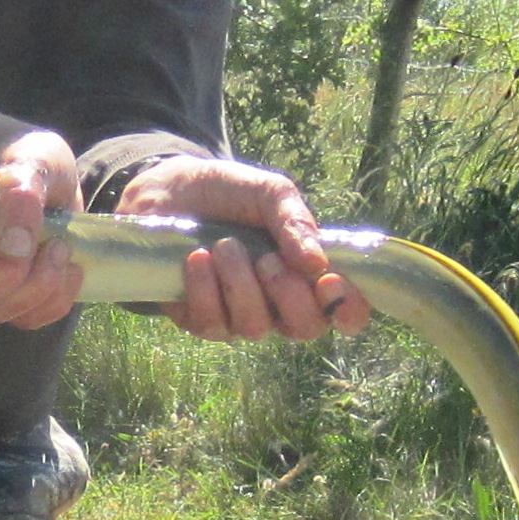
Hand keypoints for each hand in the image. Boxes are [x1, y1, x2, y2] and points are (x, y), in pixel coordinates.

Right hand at [0, 111, 85, 330]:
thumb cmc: (20, 157)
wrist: (41, 170)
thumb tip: (14, 248)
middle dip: (9, 276)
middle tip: (48, 240)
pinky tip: (72, 268)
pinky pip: (29, 319)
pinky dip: (57, 299)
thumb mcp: (29, 159)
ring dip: (40, 285)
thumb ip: (20, 193)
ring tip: (63, 246)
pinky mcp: (11, 300)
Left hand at [115, 157, 370, 343]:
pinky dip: (206, 289)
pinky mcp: (199, 319)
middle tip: (267, 258)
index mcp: (308, 274)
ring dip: (241, 284)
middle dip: (289, 295)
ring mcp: (239, 315)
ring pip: (254, 328)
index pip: (345, 311)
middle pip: (304, 328)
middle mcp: (279, 303)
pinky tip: (197, 258)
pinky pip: (211, 324)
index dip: (349, 308)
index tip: (331, 281)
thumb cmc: (229, 193)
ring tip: (225, 245)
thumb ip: (295, 221)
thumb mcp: (268, 192)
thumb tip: (317, 263)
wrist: (169, 191)